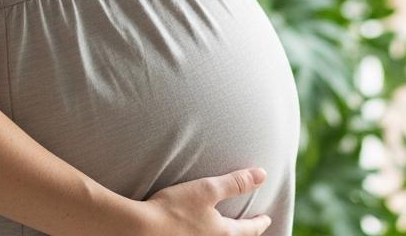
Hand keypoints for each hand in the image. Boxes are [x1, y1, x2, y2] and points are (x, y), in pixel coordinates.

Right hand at [135, 166, 272, 235]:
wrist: (139, 231)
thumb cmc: (174, 209)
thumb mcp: (207, 189)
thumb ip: (235, 182)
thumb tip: (263, 175)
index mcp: (223, 234)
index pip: (249, 229)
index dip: (259, 223)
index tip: (267, 219)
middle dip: (244, 235)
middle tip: (249, 230)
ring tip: (223, 232)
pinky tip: (197, 234)